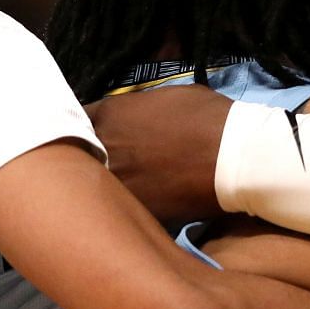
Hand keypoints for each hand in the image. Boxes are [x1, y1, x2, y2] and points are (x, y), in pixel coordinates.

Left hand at [84, 86, 232, 228]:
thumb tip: (130, 118)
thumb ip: (134, 108)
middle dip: (88, 157)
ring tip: (123, 186)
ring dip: (103, 185)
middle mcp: (102, 149)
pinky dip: (125, 208)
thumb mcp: (164, 96)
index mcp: (108, 116)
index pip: (75, 119)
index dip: (84, 127)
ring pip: (95, 186)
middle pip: (78, 155)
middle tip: (107, 161)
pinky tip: (138, 205)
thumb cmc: (206, 117)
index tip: (93, 132)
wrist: (235, 158)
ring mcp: (115, 183)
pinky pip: (119, 209)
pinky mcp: (133, 212)